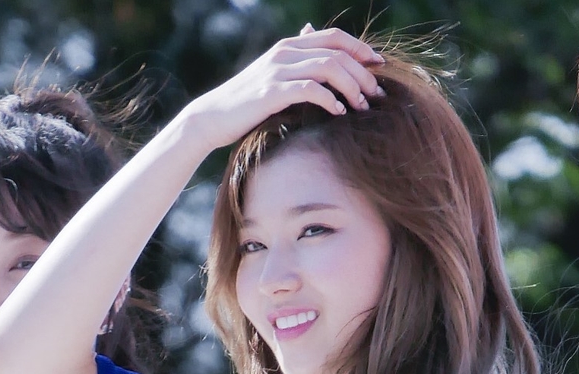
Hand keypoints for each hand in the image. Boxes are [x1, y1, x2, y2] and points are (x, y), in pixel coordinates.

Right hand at [183, 28, 384, 152]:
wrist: (212, 117)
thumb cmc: (245, 102)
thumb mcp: (273, 74)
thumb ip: (295, 60)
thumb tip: (313, 42)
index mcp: (290, 45)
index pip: (335, 38)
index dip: (361, 49)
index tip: (379, 67)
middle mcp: (286, 52)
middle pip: (338, 52)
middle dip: (363, 73)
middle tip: (377, 95)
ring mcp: (278, 70)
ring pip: (329, 68)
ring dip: (352, 87)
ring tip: (362, 107)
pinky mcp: (272, 91)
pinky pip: (311, 90)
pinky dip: (330, 100)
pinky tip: (339, 114)